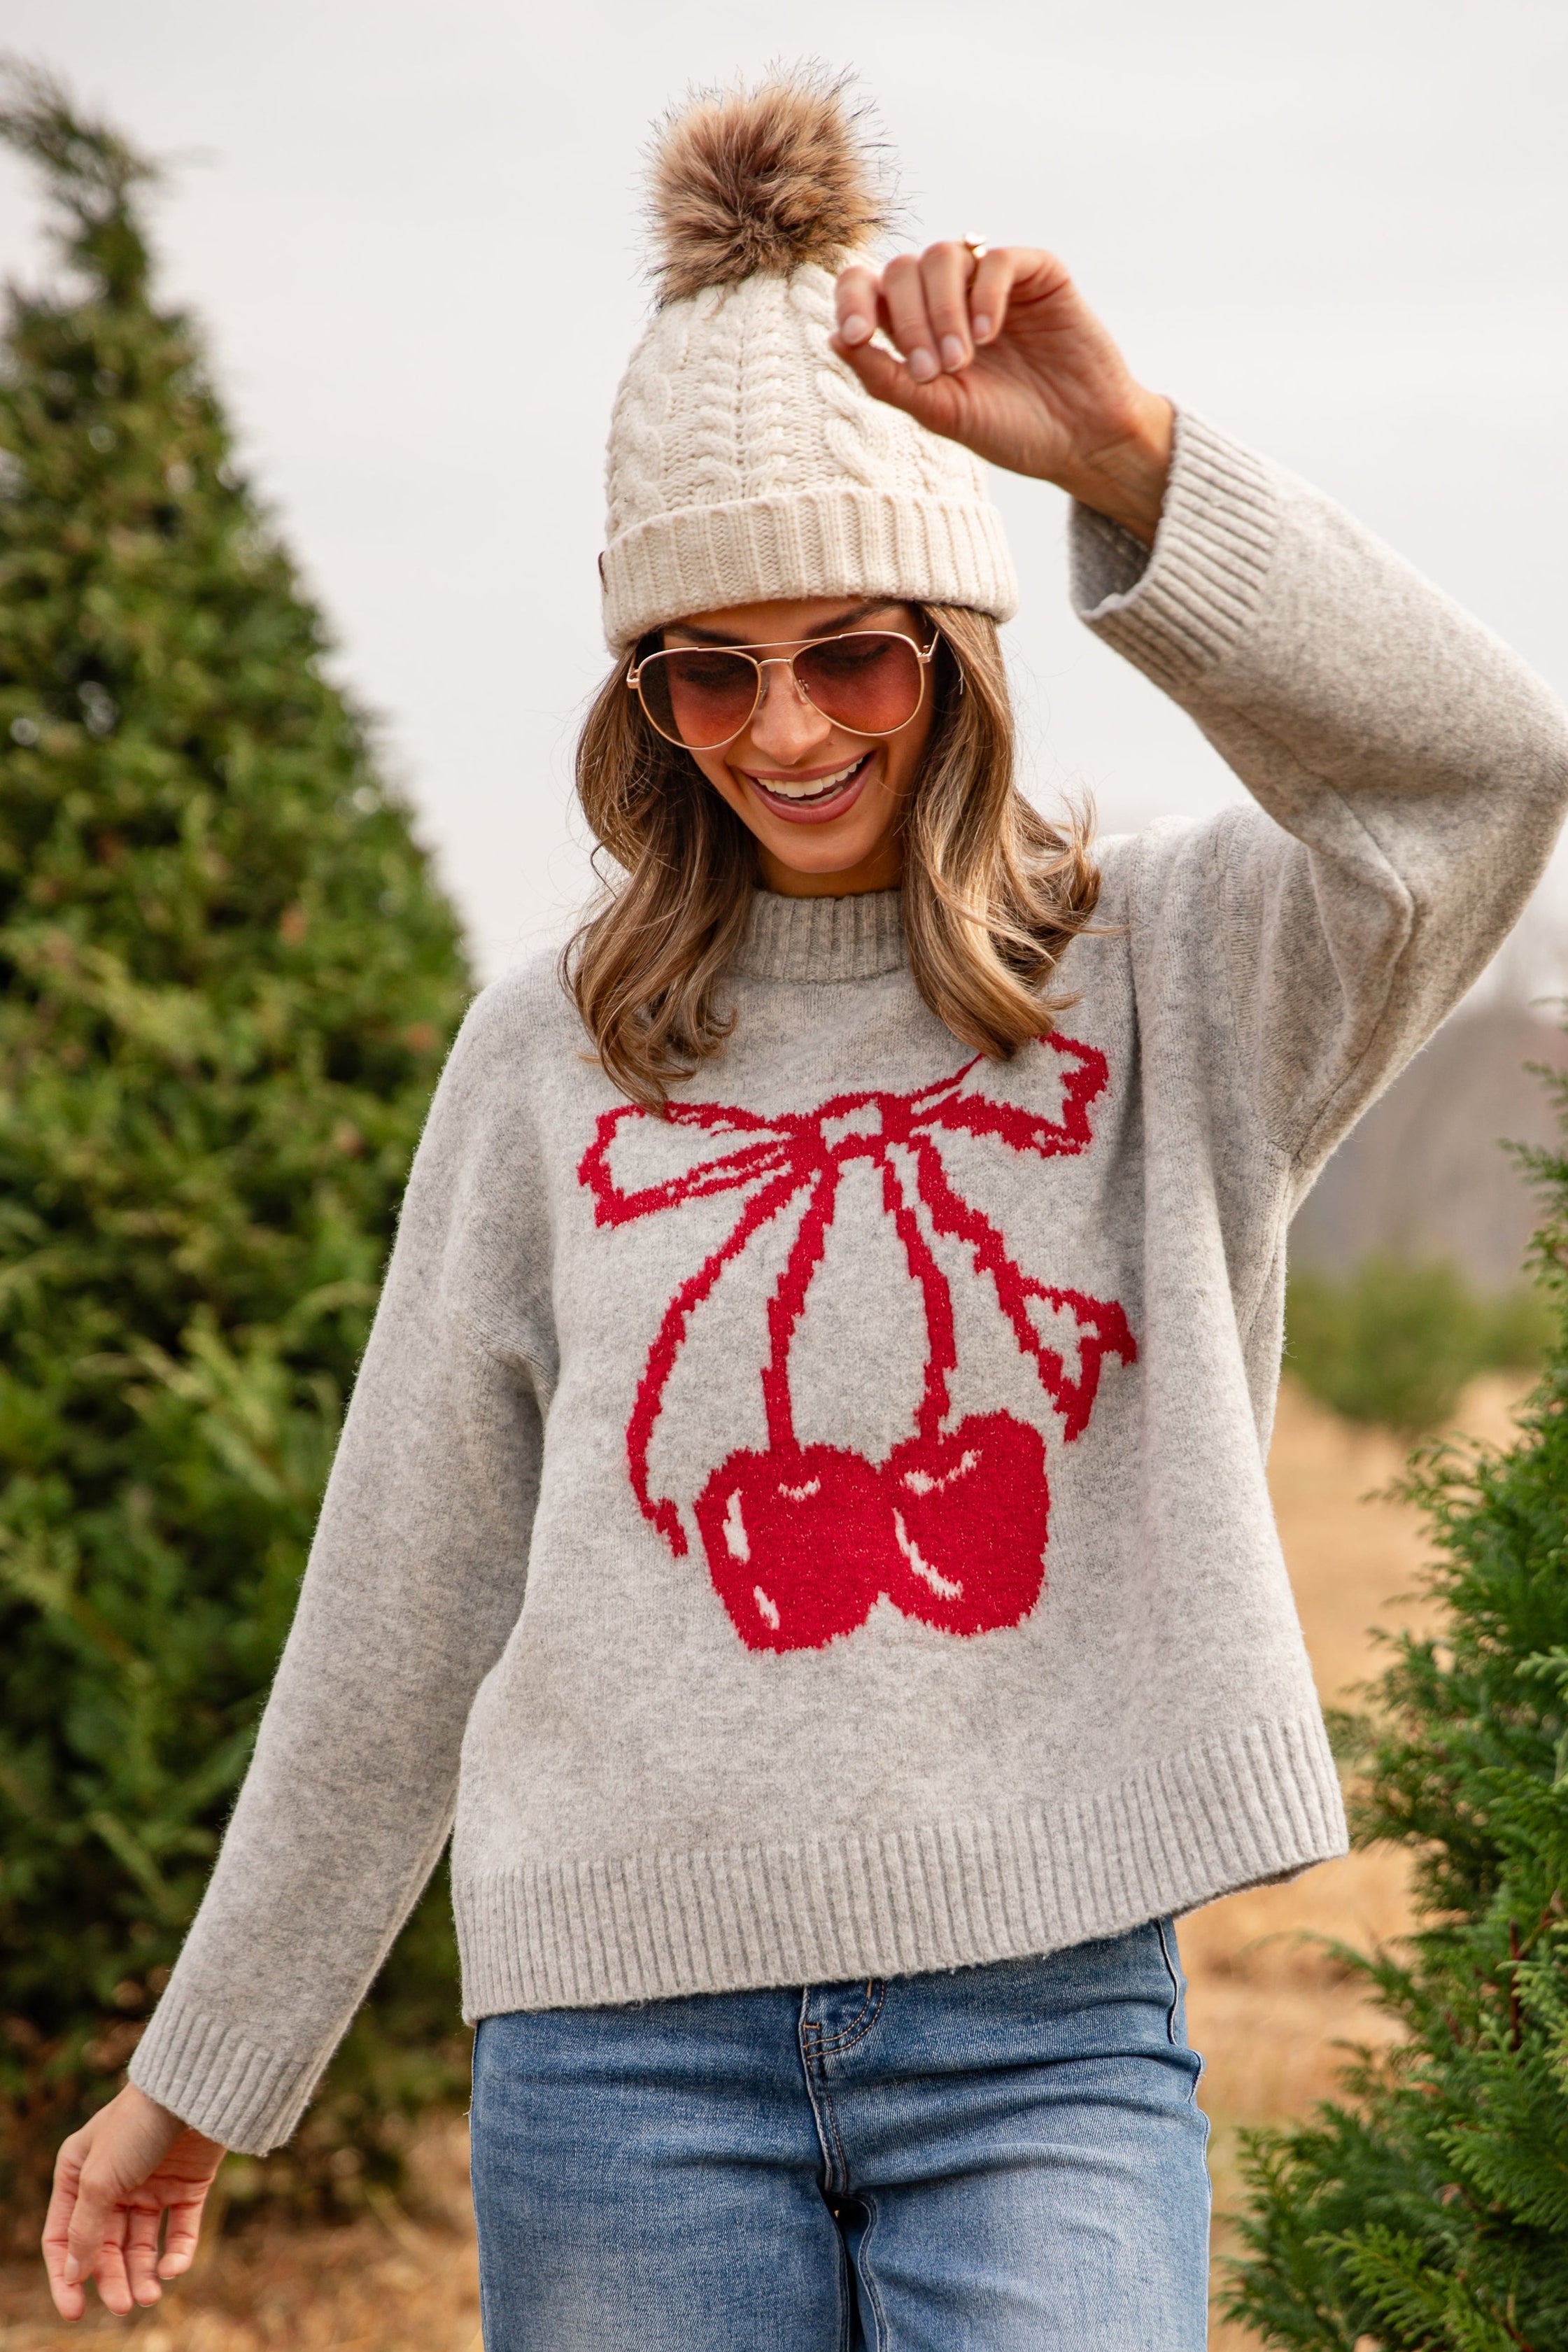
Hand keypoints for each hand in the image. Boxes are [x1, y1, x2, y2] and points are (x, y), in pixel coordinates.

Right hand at [42, 2081, 225, 2319]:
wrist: (197, 2089)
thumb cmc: (137, 2126)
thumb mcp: (99, 2179)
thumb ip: (84, 2229)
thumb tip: (74, 2275)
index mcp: (78, 2173)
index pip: (64, 2235)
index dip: (67, 2275)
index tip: (76, 2311)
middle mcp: (113, 2181)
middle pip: (105, 2245)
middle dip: (113, 2279)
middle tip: (124, 2306)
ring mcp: (152, 2184)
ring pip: (142, 2244)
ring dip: (143, 2274)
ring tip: (150, 2296)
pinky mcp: (188, 2186)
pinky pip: (180, 2231)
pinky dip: (177, 2254)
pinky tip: (173, 2268)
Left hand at [831, 242, 1172, 544]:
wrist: (1082, 440)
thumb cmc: (1010, 431)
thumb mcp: (940, 413)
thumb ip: (886, 379)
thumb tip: (832, 339)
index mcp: (916, 328)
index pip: (867, 287)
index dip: (852, 300)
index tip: (856, 337)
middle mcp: (949, 297)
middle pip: (903, 270)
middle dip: (909, 321)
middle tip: (936, 372)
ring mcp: (991, 282)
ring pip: (943, 255)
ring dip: (943, 310)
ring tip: (962, 362)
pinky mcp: (1037, 273)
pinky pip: (996, 260)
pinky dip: (984, 295)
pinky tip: (988, 336)